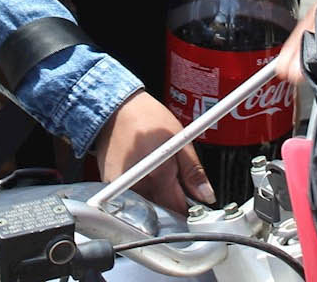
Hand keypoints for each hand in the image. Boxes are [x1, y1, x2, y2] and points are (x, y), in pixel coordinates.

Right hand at [92, 91, 212, 211]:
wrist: (115, 108)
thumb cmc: (146, 117)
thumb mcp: (180, 138)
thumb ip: (193, 171)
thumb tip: (206, 195)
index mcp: (158, 174)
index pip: (178, 208)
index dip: (189, 205)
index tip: (193, 196)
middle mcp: (137, 185)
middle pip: (162, 209)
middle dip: (172, 199)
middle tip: (174, 177)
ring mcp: (121, 188)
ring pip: (147, 204)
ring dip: (157, 194)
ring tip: (157, 169)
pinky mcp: (110, 186)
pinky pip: (132, 198)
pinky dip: (141, 189)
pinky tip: (143, 171)